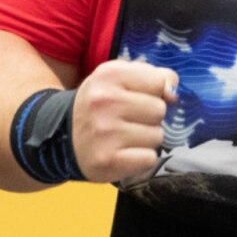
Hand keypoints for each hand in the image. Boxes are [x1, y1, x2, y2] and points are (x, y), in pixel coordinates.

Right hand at [71, 59, 177, 183]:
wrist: (63, 137)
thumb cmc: (100, 105)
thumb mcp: (119, 78)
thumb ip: (152, 76)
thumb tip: (173, 91)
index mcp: (109, 75)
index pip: (159, 82)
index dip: (154, 92)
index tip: (138, 98)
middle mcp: (105, 101)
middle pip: (160, 110)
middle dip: (150, 117)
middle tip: (129, 120)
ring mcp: (106, 132)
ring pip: (157, 136)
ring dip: (147, 139)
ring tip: (125, 137)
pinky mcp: (109, 160)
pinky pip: (150, 158)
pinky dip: (142, 158)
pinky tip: (125, 153)